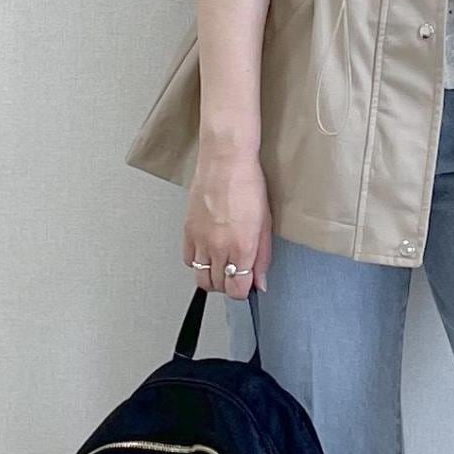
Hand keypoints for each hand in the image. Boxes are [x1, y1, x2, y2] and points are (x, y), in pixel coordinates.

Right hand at [185, 146, 271, 299]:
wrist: (225, 161)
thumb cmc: (248, 185)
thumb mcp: (265, 224)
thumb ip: (262, 257)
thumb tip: (260, 281)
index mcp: (242, 247)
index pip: (238, 289)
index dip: (244, 292)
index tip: (247, 286)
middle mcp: (219, 247)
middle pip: (219, 287)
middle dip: (229, 286)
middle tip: (237, 275)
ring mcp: (201, 241)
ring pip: (201, 278)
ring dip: (213, 278)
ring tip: (223, 266)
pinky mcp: (187, 231)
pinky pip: (188, 261)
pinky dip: (198, 263)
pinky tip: (209, 253)